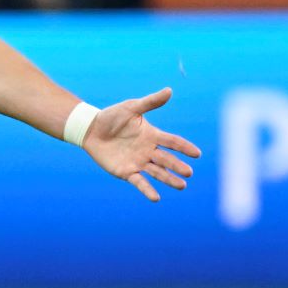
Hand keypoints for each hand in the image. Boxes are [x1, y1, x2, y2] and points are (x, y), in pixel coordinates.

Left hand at [84, 87, 201, 201]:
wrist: (90, 129)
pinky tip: (156, 198)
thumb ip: (150, 102)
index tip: (197, 154)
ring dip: (169, 179)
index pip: (173, 142)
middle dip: (178, 166)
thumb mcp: (131, 108)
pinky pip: (139, 182)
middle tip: (188, 172)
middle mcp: (149, 151)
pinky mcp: (126, 171)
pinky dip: (147, 190)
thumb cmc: (111, 117)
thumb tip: (169, 90)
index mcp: (152, 135)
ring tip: (182, 185)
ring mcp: (139, 162)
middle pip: (167, 160)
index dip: (184, 147)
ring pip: (158, 172)